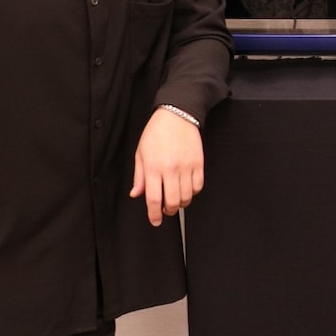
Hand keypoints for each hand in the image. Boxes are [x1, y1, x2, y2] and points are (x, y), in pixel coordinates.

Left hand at [131, 107, 204, 225]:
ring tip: (176, 199)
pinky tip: (187, 188)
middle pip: (172, 202)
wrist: (177, 115)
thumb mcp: (141, 153)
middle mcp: (170, 169)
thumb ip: (139, 176)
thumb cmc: (156, 132)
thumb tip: (136, 194)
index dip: (154, 214)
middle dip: (168, 211)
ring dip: (181, 203)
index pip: (153, 199)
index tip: (155, 220)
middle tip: (166, 210)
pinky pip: (198, 186)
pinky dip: (193, 192)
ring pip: (186, 196)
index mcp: (153, 167)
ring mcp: (186, 166)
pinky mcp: (198, 163)